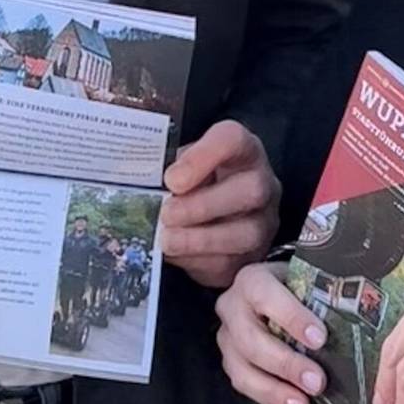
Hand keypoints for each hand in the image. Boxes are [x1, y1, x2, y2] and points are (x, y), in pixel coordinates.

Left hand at [162, 119, 279, 287]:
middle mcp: (262, 183)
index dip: (203, 157)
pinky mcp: (252, 257)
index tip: (172, 178)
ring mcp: (263, 222)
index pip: (233, 140)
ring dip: (200, 239)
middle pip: (251, 190)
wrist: (209, 213)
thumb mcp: (180, 162)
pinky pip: (232, 263)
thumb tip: (140, 186)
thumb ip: (165, 167)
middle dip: (204, 205)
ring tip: (167, 239)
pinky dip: (199, 262)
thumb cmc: (191, 180)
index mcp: (242, 149)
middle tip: (167, 214)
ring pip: (246, 233)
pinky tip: (177, 255)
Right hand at [215, 261, 330, 403]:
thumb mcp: (311, 282)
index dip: (291, 317)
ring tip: (303, 400)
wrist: (280, 294)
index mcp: (252, 280)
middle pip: (251, 338)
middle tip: (316, 380)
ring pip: (241, 366)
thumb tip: (361, 318)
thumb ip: (328, 298)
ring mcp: (227, 336)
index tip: (319, 339)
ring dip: (274, 388)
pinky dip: (269, 397)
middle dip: (285, 363)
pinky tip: (293, 403)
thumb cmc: (299, 289)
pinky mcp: (231, 361)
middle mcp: (232, 307)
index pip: (265, 294)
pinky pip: (243, 383)